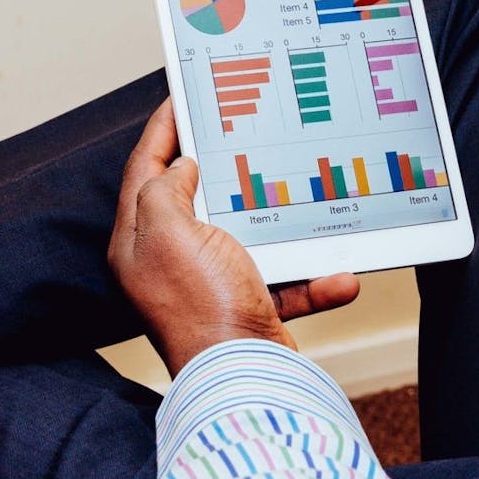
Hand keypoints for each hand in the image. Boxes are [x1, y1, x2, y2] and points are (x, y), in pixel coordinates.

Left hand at [108, 99, 359, 375]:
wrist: (244, 381)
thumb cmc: (201, 307)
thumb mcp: (170, 233)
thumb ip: (166, 190)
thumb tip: (182, 168)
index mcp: (140, 240)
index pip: (145, 169)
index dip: (162, 129)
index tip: (181, 97)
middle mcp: (170, 261)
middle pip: (193, 196)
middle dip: (221, 163)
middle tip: (241, 127)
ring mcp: (210, 283)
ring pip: (247, 233)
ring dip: (281, 222)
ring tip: (300, 189)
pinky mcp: (248, 305)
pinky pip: (285, 278)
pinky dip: (313, 278)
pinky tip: (339, 274)